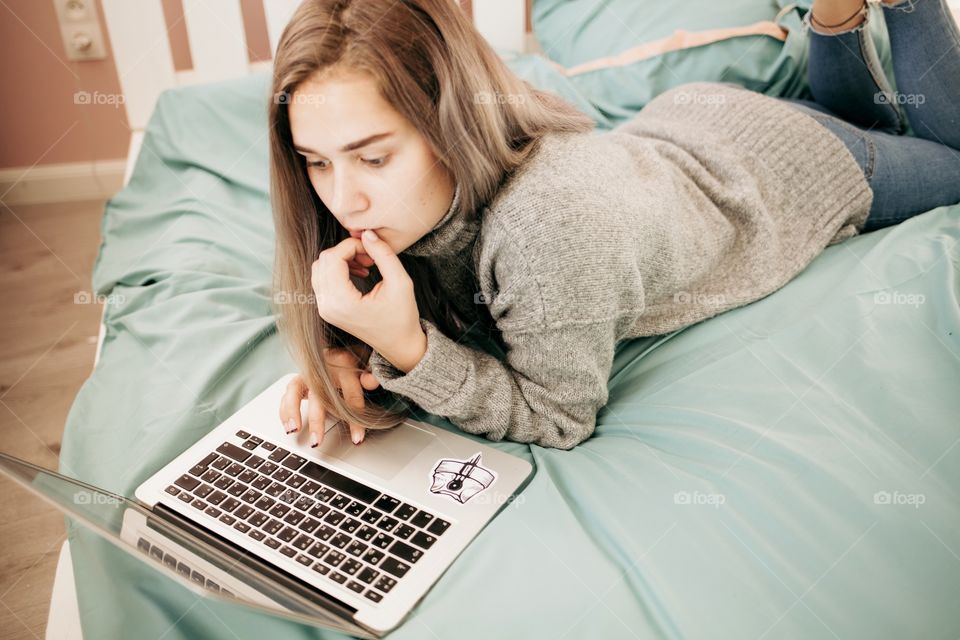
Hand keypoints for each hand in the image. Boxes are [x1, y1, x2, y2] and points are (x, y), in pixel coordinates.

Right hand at [278, 361, 379, 447]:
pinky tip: (287, 425)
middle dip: (317, 421)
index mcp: (344, 362)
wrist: (344, 349)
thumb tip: (371, 381)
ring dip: (293, 412)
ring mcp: (309, 373)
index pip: (350, 394)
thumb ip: (372, 375)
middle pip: (318, 395)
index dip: (355, 419)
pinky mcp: (299, 379)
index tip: (357, 438)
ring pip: (295, 391)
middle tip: (317, 441)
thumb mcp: (370, 364)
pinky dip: (285, 409)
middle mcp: (322, 367)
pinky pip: (288, 393)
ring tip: (293, 430)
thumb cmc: (358, 360)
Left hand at [311, 230, 424, 369]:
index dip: (352, 245)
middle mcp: (327, 307)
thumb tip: (367, 234)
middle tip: (370, 256)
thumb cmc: (402, 316)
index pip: (333, 258)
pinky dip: (338, 269)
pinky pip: (322, 279)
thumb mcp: (401, 282)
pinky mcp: (327, 309)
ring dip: (341, 259)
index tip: (372, 250)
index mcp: (342, 302)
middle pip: (323, 260)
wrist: (399, 344)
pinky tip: (359, 272)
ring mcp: (324, 309)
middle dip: (346, 251)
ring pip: (320, 268)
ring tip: (366, 264)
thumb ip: (384, 254)